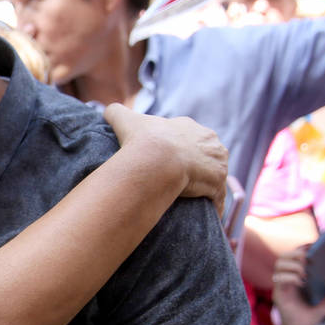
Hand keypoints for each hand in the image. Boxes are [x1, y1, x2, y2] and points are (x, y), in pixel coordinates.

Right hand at [106, 103, 227, 216]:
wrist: (158, 160)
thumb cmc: (142, 140)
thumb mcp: (125, 120)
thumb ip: (116, 112)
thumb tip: (106, 110)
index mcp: (189, 127)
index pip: (188, 138)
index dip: (179, 149)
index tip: (169, 161)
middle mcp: (209, 141)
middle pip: (205, 155)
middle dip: (197, 166)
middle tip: (181, 181)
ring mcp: (216, 162)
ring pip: (213, 176)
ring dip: (207, 186)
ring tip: (193, 200)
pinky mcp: (218, 182)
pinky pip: (217, 197)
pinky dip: (211, 206)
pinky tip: (202, 214)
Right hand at [271, 246, 324, 324]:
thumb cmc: (311, 315)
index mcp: (297, 276)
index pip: (294, 256)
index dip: (301, 247)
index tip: (313, 245)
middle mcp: (287, 278)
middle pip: (283, 257)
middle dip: (294, 253)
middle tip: (308, 258)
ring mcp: (281, 285)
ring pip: (278, 265)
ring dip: (293, 265)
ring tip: (305, 272)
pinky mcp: (278, 294)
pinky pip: (279, 279)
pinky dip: (291, 277)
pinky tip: (302, 283)